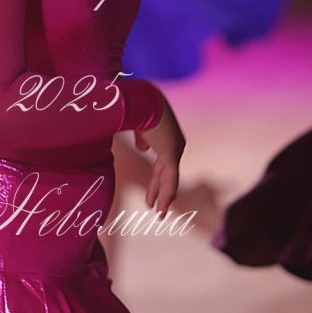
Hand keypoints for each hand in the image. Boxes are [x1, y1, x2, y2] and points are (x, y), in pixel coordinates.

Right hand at [133, 93, 185, 217]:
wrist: (141, 99)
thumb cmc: (136, 107)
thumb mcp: (138, 125)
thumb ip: (143, 138)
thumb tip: (144, 147)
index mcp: (167, 137)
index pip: (163, 163)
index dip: (156, 179)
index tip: (151, 192)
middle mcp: (175, 143)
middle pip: (166, 173)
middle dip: (159, 190)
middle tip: (156, 207)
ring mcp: (175, 148)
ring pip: (169, 179)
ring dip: (163, 197)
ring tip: (159, 213)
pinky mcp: (171, 153)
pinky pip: (170, 179)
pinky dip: (165, 194)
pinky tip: (161, 206)